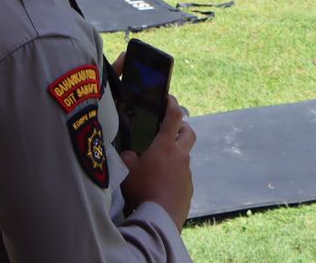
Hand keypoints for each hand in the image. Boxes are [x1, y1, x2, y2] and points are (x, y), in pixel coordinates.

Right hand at [120, 95, 195, 229]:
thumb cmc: (142, 189)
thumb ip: (129, 155)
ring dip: (176, 152)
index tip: (167, 98)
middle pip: (188, 132)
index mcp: (166, 145)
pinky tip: (161, 182)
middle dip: (181, 126)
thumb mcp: (127, 167)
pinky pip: (183, 174)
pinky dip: (174, 172)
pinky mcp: (189, 189)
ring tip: (159, 161)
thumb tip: (132, 154)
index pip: (174, 116)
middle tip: (168, 128)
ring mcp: (187, 173)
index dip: (172, 103)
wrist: (160, 218)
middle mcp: (181, 155)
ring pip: (185, 155)